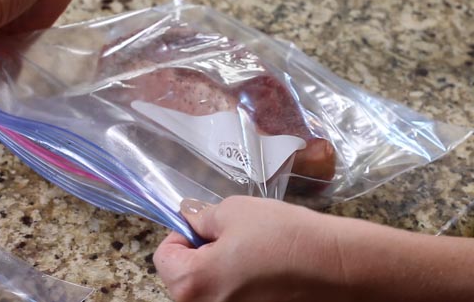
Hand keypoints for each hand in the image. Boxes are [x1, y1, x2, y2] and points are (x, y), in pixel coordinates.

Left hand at [153, 196, 473, 301]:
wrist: (340, 269)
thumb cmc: (286, 237)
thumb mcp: (236, 211)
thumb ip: (202, 216)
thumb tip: (188, 216)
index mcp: (192, 285)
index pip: (163, 255)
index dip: (182, 233)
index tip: (206, 225)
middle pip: (184, 277)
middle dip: (201, 254)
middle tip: (233, 237)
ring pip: (209, 290)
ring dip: (220, 270)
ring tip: (254, 253)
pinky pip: (233, 299)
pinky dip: (240, 285)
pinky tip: (266, 271)